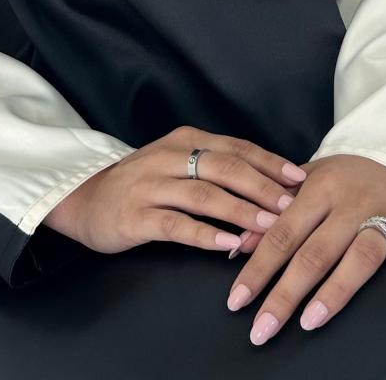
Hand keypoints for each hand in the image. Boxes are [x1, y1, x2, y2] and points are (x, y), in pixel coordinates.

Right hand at [43, 125, 307, 255]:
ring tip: (269, 226)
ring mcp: (151, 185)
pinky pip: (176, 225)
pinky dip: (206, 235)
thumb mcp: (178, 163)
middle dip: (263, 186)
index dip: (270, 162)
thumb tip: (272, 183)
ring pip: (204, 195)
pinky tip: (229, 246)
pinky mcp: (135, 215)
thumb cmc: (143, 183)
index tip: (301, 178)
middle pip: (225, 167)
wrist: (85, 199)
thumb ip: (216, 168)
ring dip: (240, 211)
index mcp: (186, 140)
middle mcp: (169, 156)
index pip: (237, 147)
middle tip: (293, 205)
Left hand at [225, 153, 385, 344]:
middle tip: (262, 329)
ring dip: (337, 289)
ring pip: (362, 254)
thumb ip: (275, 210)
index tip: (237, 300)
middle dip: (286, 293)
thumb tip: (237, 246)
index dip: (259, 267)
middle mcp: (351, 203)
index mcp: (320, 188)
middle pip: (316, 252)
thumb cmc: (344, 176)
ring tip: (310, 321)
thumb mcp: (306, 182)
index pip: (283, 232)